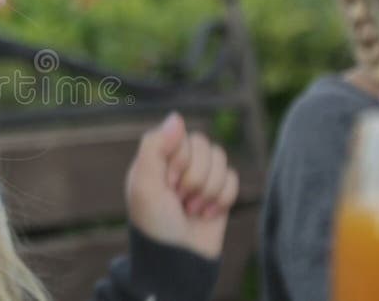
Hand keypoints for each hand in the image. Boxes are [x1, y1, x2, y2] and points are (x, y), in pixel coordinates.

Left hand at [126, 112, 238, 258]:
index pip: (181, 134)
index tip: (167, 183)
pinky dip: (222, 199)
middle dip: (195, 177)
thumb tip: (177, 116)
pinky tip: (205, 215)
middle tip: (178, 199)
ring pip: (221, 159)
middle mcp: (177, 163)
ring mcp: (199, 176)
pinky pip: (234, 177)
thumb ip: (154, 146)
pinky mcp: (218, 192)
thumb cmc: (155, 224)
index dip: (178, 159)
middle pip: (204, 145)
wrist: (177, 261)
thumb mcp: (144, 185)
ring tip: (190, 208)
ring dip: (208, 189)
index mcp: (156, 157)